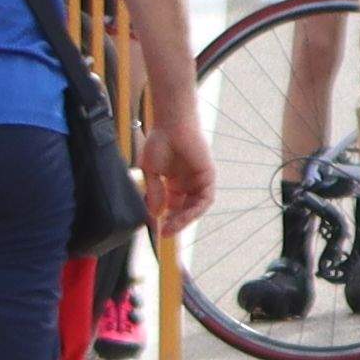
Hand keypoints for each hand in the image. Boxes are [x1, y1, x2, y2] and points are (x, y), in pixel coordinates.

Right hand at [131, 103, 214, 229]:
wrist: (171, 126)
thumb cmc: (159, 143)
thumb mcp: (151, 172)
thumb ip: (154, 193)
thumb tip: (154, 214)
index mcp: (173, 183)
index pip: (171, 207)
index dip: (165, 219)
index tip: (157, 230)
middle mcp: (187, 184)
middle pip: (184, 210)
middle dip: (175, 223)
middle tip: (165, 233)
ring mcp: (198, 180)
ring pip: (195, 207)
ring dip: (185, 219)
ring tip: (172, 227)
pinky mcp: (208, 176)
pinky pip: (205, 199)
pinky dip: (196, 209)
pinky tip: (184, 215)